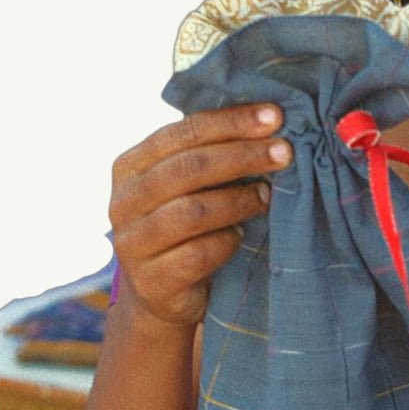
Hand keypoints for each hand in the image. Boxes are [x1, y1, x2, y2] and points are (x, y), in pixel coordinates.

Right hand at [109, 103, 292, 325]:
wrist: (162, 294)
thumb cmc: (187, 226)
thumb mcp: (191, 186)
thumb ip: (213, 154)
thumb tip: (272, 120)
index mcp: (131, 166)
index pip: (182, 132)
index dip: (231, 122)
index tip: (275, 115)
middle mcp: (124, 201)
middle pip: (188, 168)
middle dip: (243, 155)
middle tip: (285, 152)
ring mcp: (133, 243)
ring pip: (192, 212)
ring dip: (239, 200)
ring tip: (268, 195)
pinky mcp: (152, 280)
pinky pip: (197, 255)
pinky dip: (226, 242)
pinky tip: (242, 236)